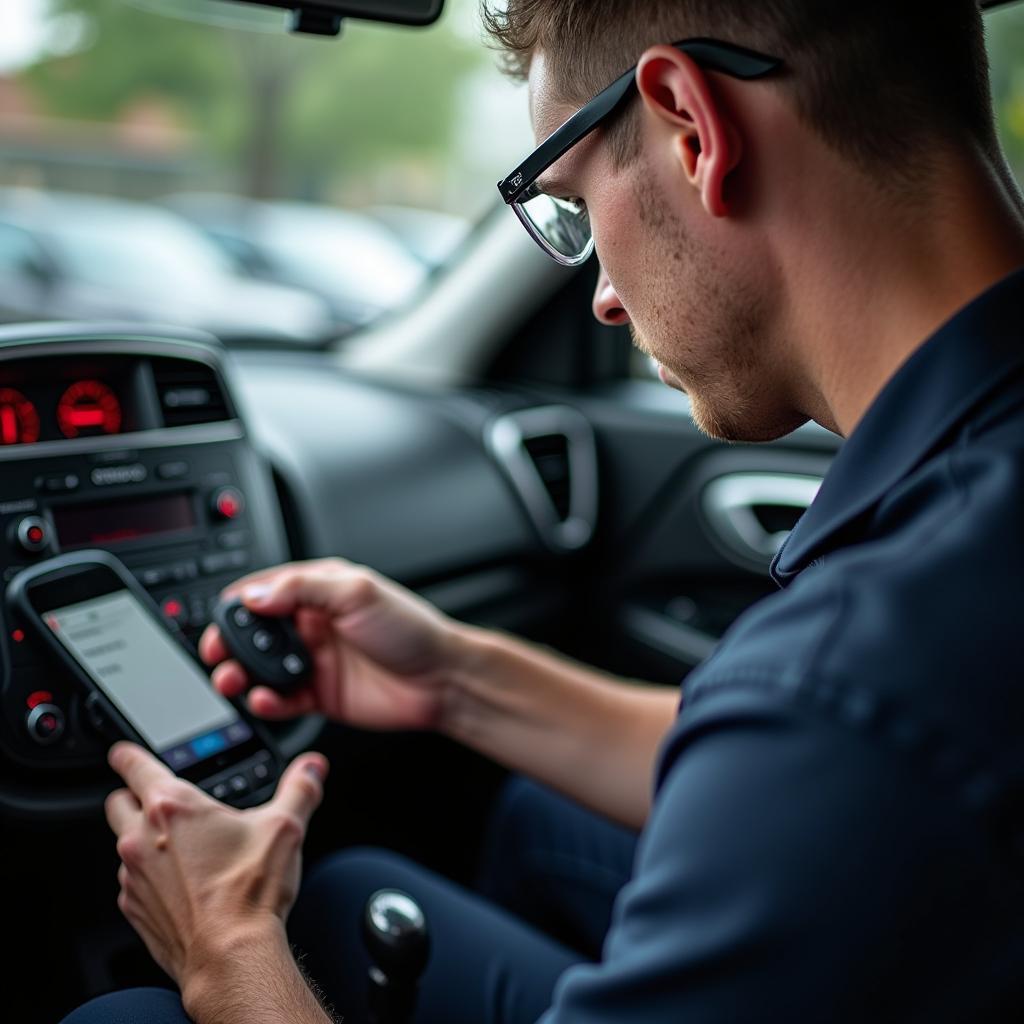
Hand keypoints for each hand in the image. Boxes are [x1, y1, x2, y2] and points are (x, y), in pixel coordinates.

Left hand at [105, 741, 327, 991]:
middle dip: (131, 796)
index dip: (127, 755)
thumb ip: (299, 789)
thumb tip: (312, 767)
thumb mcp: (285, 827)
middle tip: (156, 800)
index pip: (134, 767)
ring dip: (145, 840)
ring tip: (182, 849)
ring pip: (124, 844)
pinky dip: (151, 877)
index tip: (123, 753)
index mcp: (174, 807)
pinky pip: (133, 882)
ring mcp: (134, 876)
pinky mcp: (135, 908)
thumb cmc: (249, 892)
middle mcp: (143, 838)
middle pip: (117, 803)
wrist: (230, 955)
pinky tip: (183, 885)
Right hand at [199, 558, 468, 730]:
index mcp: (320, 591)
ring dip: (242, 675)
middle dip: (231, 644)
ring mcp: (316, 661)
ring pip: (262, 668)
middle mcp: (313, 625)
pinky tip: (265, 701)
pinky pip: (281, 700)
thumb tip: (256, 595)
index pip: (266, 592)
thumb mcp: (358, 592)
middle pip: (255, 633)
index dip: (239, 605)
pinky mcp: (320, 695)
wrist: (442, 680)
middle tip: (218, 656)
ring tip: (234, 680)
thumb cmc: (411, 629)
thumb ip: (304, 589)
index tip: (220, 620)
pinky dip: (267, 702)